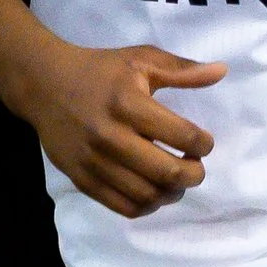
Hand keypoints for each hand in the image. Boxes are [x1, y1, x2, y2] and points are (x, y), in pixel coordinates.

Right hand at [14, 41, 221, 218]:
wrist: (44, 85)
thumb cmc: (99, 70)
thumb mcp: (141, 60)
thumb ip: (182, 70)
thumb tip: (222, 72)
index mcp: (129, 103)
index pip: (182, 135)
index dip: (203, 144)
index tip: (204, 142)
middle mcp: (111, 136)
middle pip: (167, 173)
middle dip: (193, 174)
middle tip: (196, 167)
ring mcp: (94, 162)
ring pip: (146, 195)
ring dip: (172, 194)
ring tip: (176, 182)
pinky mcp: (82, 179)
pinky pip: (122, 207)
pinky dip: (146, 206)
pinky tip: (154, 192)